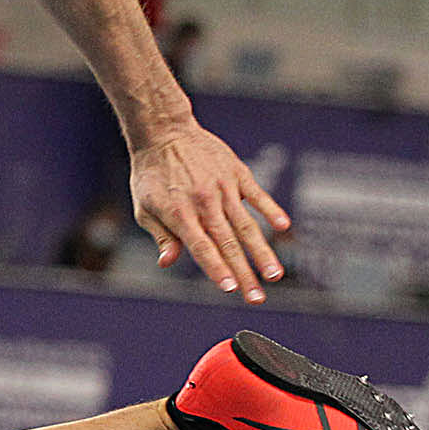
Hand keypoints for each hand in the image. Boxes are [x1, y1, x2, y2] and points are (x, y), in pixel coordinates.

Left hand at [131, 122, 287, 303]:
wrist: (164, 130)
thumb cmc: (151, 173)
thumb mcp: (144, 207)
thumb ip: (161, 235)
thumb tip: (168, 262)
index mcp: (180, 213)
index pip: (201, 248)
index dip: (215, 269)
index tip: (229, 289)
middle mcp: (204, 202)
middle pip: (228, 244)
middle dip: (244, 274)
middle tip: (256, 298)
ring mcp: (223, 187)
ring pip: (246, 225)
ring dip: (262, 251)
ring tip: (274, 274)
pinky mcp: (237, 172)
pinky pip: (257, 194)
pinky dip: (271, 210)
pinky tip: (284, 226)